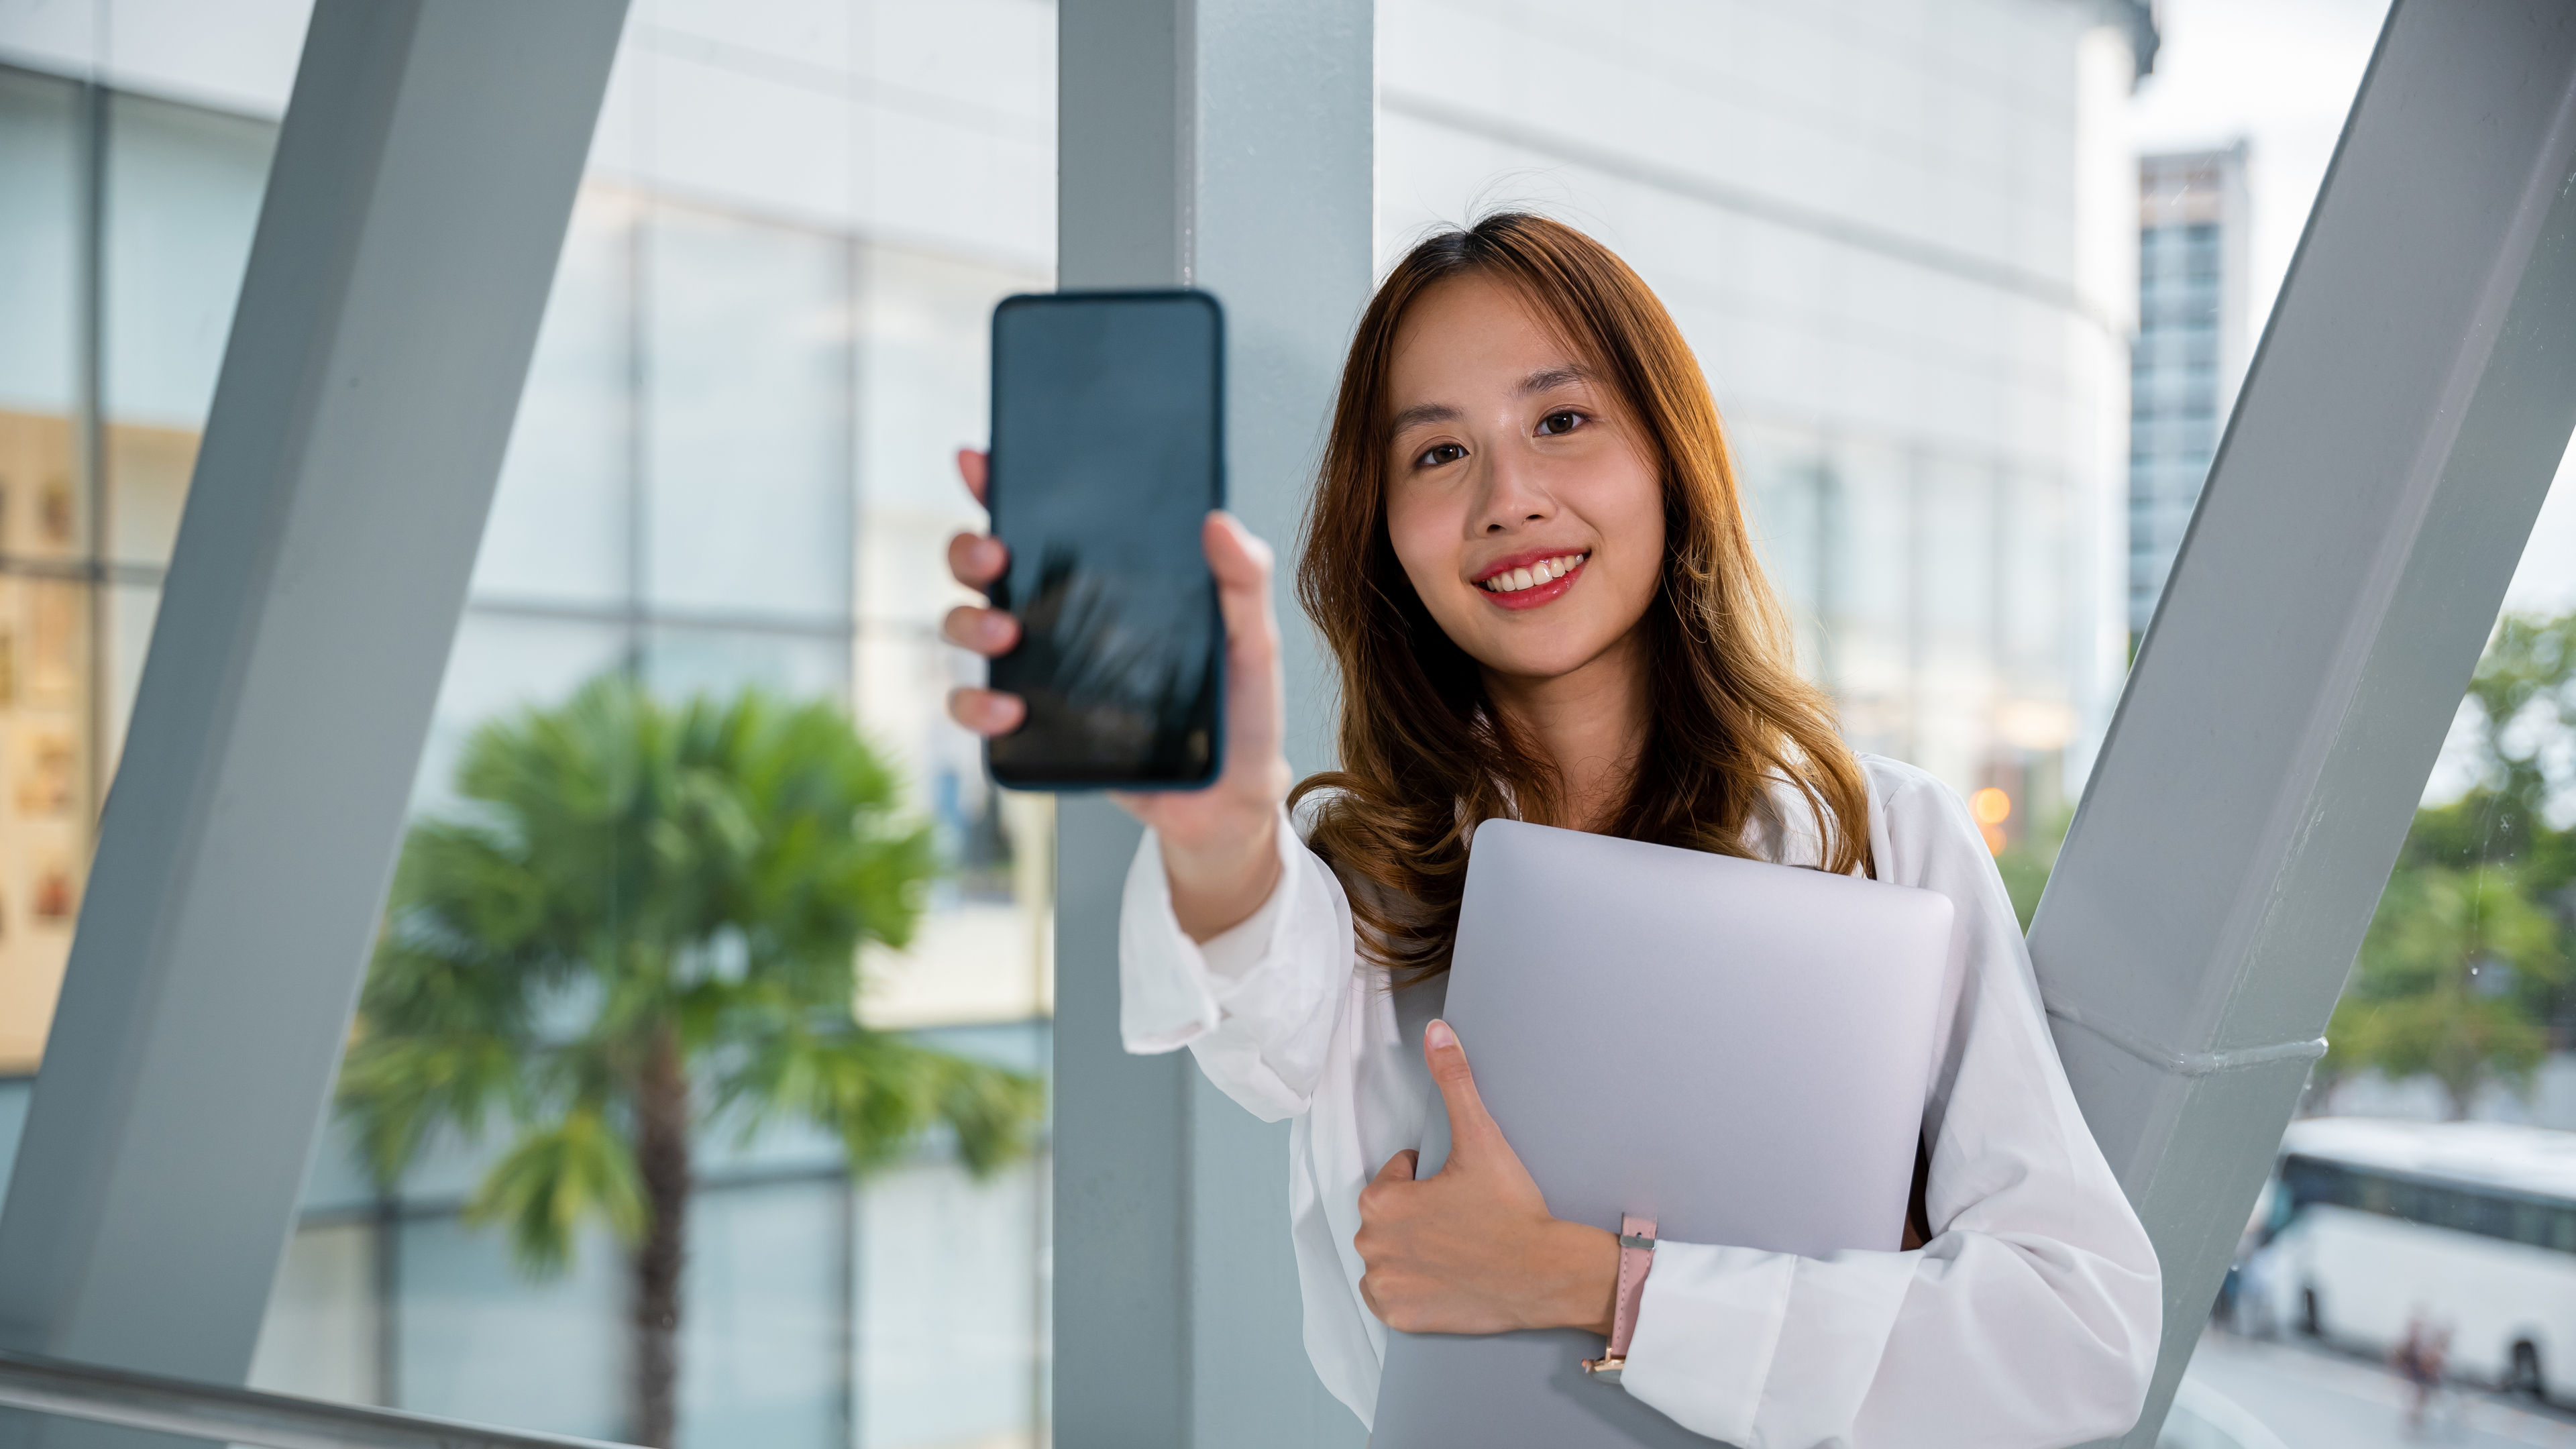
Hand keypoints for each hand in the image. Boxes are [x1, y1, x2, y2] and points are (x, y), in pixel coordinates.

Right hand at [940, 448, 1292, 938]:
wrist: (1226, 799)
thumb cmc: (1238, 709)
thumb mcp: (1252, 639)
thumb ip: (1242, 581)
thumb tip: (1219, 521)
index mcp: (1107, 580)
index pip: (1045, 520)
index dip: (1002, 484)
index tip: (981, 460)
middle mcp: (1061, 616)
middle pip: (985, 565)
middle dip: (970, 549)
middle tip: (995, 555)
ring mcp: (1041, 669)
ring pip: (966, 627)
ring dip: (968, 623)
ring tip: (1006, 637)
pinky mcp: (1033, 727)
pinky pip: (976, 706)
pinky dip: (976, 704)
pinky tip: (1008, 711)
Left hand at [1354, 1020, 1619, 1335]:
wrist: (1546, 1272)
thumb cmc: (1512, 1208)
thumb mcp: (1481, 1137)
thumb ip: (1454, 1080)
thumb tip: (1437, 1031)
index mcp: (1381, 1202)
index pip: (1395, 1177)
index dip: (1429, 1178)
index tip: (1459, 1188)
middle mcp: (1371, 1247)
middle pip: (1389, 1217)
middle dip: (1418, 1213)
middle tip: (1463, 1218)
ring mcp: (1386, 1286)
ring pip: (1387, 1254)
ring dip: (1410, 1248)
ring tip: (1457, 1245)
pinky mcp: (1401, 1318)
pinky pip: (1389, 1297)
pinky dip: (1408, 1288)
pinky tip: (1443, 1276)